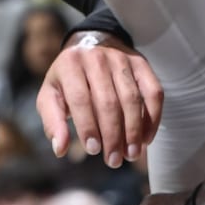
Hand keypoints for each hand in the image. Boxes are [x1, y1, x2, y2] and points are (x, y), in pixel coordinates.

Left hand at [36, 33, 164, 166]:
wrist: (91, 43)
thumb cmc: (68, 79)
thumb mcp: (50, 95)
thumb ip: (53, 122)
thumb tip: (60, 149)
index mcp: (70, 64)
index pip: (81, 98)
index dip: (88, 126)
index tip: (94, 150)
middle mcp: (97, 58)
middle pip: (109, 101)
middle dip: (113, 135)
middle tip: (114, 160)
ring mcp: (122, 59)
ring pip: (132, 98)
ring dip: (133, 130)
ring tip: (131, 154)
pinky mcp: (141, 64)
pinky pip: (153, 92)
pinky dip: (153, 117)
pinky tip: (146, 138)